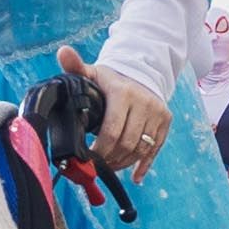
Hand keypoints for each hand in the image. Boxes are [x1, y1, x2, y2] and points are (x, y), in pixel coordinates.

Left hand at [61, 46, 172, 175]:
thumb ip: (76, 66)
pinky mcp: (165, 121)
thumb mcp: (93, 73)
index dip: (100, 149)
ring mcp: (157, 113)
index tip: (89, 156)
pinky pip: (156, 149)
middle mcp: (144, 102)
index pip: (112, 131)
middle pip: (127, 143)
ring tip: (110, 166)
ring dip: (124, 163)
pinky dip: (144, 165)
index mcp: (123, 93)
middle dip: (111, 159)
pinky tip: (135, 177)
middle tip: (98, 165)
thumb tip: (63, 51)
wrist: (140, 74)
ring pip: (141, 149)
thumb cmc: (110, 80)